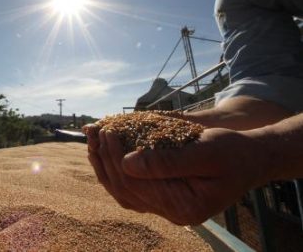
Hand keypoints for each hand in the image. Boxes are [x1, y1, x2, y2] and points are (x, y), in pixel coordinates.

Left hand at [83, 124, 269, 224]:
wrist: (250, 159)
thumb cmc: (232, 151)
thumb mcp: (204, 151)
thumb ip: (167, 161)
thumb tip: (126, 163)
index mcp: (183, 207)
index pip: (136, 184)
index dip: (116, 156)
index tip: (105, 130)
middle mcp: (172, 213)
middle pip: (125, 188)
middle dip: (105, 158)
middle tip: (93, 131)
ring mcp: (167, 208)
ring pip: (123, 191)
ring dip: (104, 165)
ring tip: (92, 140)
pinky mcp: (164, 197)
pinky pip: (131, 189)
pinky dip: (115, 171)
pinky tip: (105, 153)